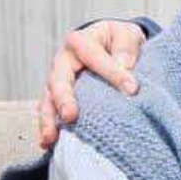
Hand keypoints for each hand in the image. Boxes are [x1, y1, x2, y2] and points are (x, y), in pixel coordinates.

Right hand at [38, 20, 146, 148]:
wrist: (111, 45)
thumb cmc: (118, 40)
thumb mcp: (127, 35)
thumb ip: (126, 47)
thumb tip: (125, 64)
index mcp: (80, 41)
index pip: (91, 55)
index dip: (110, 71)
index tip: (132, 89)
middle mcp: (63, 62)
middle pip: (58, 79)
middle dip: (63, 98)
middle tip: (71, 115)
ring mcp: (58, 82)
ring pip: (48, 100)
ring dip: (49, 119)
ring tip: (51, 137)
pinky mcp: (59, 98)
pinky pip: (51, 112)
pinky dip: (49, 127)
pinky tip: (48, 144)